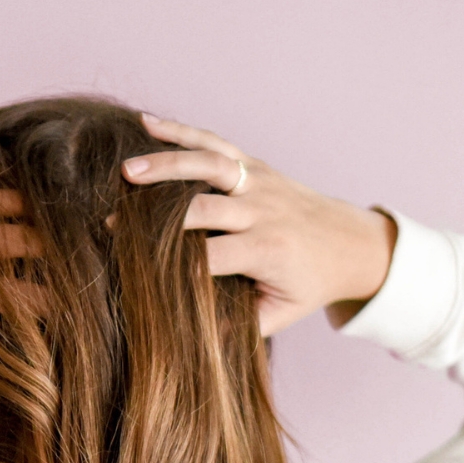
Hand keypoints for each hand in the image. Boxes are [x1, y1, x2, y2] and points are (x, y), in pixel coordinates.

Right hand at [120, 113, 397, 335]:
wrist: (351, 243)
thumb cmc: (309, 284)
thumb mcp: (282, 314)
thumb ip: (241, 325)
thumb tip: (189, 339)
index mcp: (267, 250)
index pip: (209, 256)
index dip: (168, 262)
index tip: (130, 267)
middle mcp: (263, 210)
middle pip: (202, 207)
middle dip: (156, 216)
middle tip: (112, 224)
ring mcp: (259, 181)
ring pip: (209, 164)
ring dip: (166, 164)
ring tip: (126, 169)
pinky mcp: (255, 164)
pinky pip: (215, 142)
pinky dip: (181, 130)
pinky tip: (146, 123)